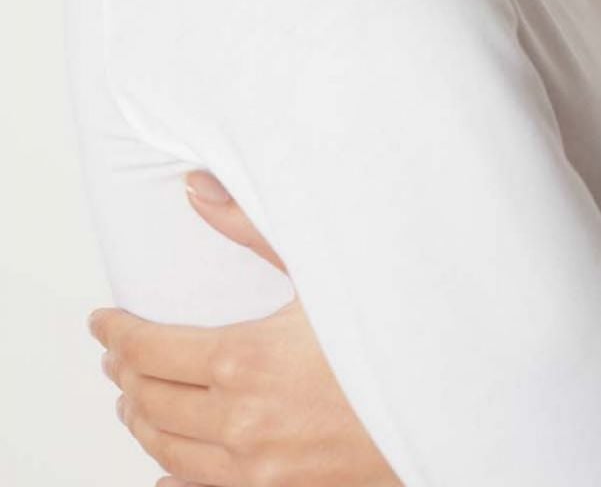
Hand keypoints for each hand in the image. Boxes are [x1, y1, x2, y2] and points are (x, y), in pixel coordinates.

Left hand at [86, 170, 403, 485]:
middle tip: (116, 355)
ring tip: (133, 400)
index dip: (117, 333)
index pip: (148, 350)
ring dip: (143, 424)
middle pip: (151, 403)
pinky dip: (174, 481)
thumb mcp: (326, 269)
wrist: (451, 409)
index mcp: (244, 362)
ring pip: (170, 454)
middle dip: (125, 375)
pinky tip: (165, 473)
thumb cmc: (394, 333)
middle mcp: (242, 425)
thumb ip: (253, 227)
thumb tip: (195, 187)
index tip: (103, 320)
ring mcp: (260, 472)